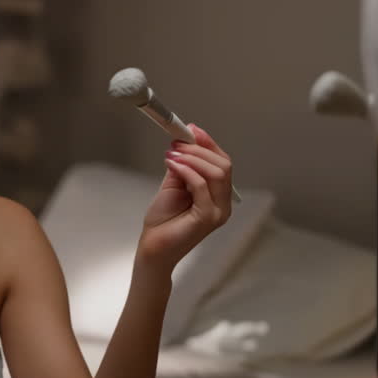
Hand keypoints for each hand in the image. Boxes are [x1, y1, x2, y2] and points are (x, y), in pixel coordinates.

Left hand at [137, 124, 233, 270]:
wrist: (153, 248)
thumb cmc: (163, 221)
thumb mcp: (174, 185)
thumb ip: (183, 165)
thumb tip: (185, 140)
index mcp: (218, 196)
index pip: (223, 163)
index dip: (208, 144)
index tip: (192, 129)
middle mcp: (223, 204)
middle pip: (223, 165)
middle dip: (199, 149)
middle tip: (177, 143)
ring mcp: (218, 212)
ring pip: (216, 172)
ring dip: (192, 157)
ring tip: (172, 153)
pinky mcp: (208, 218)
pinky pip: (202, 185)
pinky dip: (187, 170)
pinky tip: (172, 164)